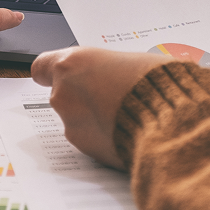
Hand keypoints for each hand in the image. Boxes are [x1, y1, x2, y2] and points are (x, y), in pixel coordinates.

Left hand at [31, 47, 171, 168]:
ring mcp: (71, 124)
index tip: (63, 76)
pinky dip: (103, 137)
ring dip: (94, 119)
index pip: (41, 68)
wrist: (169, 120)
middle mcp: (64, 94)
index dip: (53, 73)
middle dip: (83, 98)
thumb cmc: (155, 83)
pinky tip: (127, 132)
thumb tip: (113, 73)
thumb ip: (108, 68)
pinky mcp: (84, 150)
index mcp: (72, 64)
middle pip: (63, 95)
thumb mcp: (130, 60)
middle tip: (112, 96)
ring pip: (77, 119)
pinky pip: (90, 140)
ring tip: (126, 115)